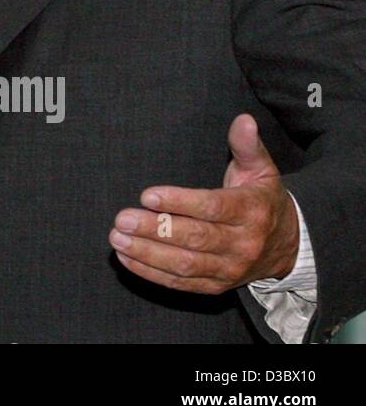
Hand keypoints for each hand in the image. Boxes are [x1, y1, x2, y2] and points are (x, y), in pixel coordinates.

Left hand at [108, 113, 299, 293]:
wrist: (288, 246)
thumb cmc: (261, 200)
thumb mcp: (261, 170)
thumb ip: (247, 145)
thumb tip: (244, 119)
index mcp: (251, 211)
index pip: (212, 208)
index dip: (179, 202)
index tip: (147, 196)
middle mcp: (242, 244)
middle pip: (195, 239)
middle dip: (154, 229)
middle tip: (122, 218)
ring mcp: (230, 269)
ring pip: (186, 265)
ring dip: (147, 253)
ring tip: (118, 238)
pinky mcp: (217, 286)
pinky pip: (182, 283)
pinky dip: (152, 274)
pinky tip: (127, 259)